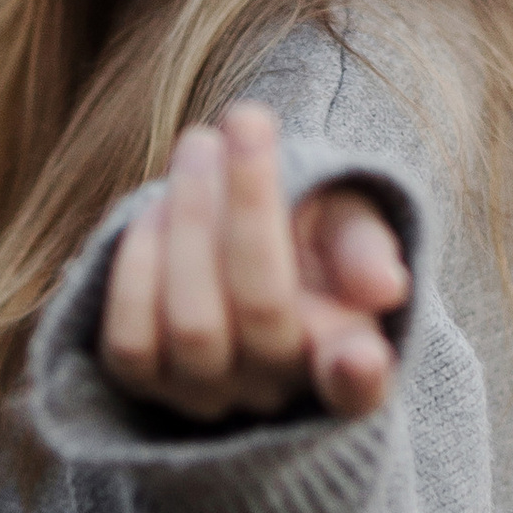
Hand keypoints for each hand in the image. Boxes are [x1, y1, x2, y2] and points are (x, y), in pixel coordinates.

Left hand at [99, 102, 411, 424]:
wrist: (232, 247)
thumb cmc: (308, 238)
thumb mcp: (349, 225)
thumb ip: (364, 249)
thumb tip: (382, 287)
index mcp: (350, 359)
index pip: (361, 389)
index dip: (359, 379)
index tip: (359, 356)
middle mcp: (278, 391)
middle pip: (262, 309)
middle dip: (249, 204)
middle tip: (247, 117)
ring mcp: (209, 395)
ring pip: (193, 323)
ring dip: (190, 218)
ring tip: (199, 144)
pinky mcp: (146, 384)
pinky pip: (130, 341)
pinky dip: (138, 263)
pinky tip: (155, 207)